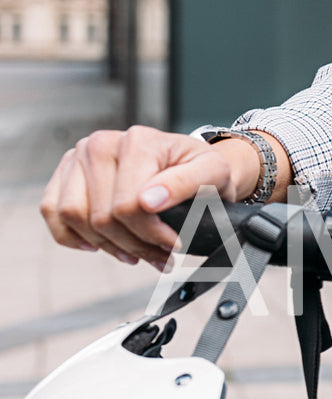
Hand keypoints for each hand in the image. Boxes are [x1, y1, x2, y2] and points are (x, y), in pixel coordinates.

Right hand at [39, 127, 255, 271]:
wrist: (189, 162)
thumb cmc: (201, 169)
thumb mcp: (213, 173)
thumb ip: (187, 183)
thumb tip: (149, 200)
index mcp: (137, 142)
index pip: (129, 205)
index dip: (152, 235)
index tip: (175, 246)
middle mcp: (100, 144)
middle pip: (102, 216)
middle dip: (134, 245)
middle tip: (161, 256)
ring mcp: (78, 157)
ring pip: (74, 217)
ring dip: (106, 246)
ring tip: (136, 253)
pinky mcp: (65, 173)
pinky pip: (52, 211)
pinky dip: (71, 236)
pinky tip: (97, 246)